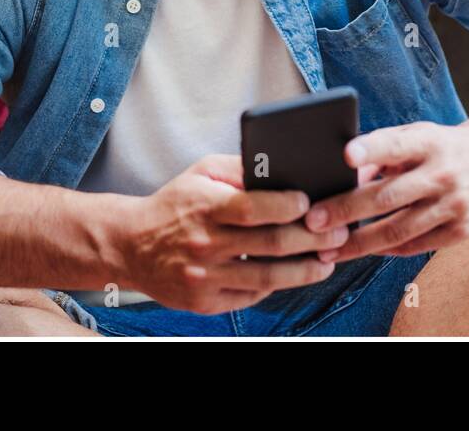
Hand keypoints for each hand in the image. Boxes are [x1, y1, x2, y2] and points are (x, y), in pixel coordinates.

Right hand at [117, 154, 350, 314]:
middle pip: (270, 244)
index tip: (311, 202)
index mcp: (205, 207)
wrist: (130, 246)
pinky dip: (276, 286)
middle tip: (338, 232)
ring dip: (306, 270)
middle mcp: (204, 243)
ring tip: (328, 260)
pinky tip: (294, 274)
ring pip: (267, 278)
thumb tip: (282, 166)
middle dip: (313, 238)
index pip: (253, 208)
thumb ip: (239, 169)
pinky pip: (251, 296)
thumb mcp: (200, 173)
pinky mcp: (204, 302)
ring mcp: (204, 277)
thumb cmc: (174, 204)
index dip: (287, 206)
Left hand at [304, 121, 468, 261]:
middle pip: (388, 197)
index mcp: (429, 142)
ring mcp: (454, 205)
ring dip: (358, 243)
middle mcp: (443, 174)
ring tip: (328, 250)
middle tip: (312, 221)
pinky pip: (414, 246)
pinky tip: (362, 251)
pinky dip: (386, 249)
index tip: (345, 155)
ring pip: (398, 230)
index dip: (370, 150)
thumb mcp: (416, 137)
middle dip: (346, 210)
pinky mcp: (461, 231)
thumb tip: (346, 179)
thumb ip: (381, 153)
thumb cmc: (440, 148)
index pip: (395, 144)